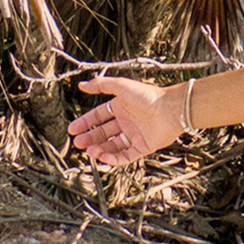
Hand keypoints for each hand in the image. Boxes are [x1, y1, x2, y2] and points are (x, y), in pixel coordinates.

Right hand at [68, 76, 188, 165]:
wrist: (171, 110)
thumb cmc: (148, 96)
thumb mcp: (122, 86)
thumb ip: (101, 85)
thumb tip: (81, 85)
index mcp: (121, 107)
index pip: (99, 116)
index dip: (85, 122)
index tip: (72, 129)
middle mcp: (127, 121)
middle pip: (103, 132)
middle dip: (89, 137)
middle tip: (77, 142)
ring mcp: (134, 135)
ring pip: (112, 145)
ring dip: (99, 148)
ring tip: (88, 150)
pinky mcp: (143, 147)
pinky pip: (125, 156)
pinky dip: (113, 158)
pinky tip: (103, 157)